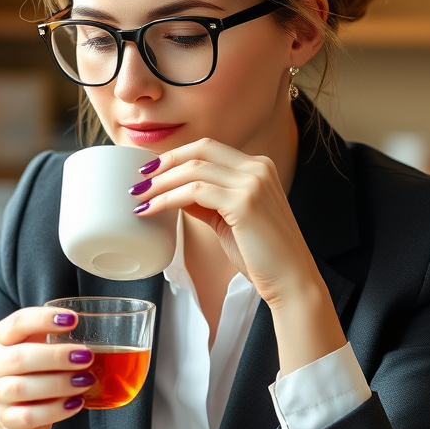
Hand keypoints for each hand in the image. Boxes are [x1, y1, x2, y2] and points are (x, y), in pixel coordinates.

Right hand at [0, 307, 93, 428]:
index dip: (43, 319)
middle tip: (87, 356)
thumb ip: (58, 337)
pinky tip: (76, 403)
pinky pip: (29, 415)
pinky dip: (56, 410)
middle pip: (19, 357)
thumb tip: (99, 334)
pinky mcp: (7, 419)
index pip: (18, 322)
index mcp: (2, 338)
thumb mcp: (39, 348)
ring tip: (86, 380)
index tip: (72, 319)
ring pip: (21, 388)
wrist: (11, 412)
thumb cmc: (33, 372)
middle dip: (56, 356)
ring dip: (58, 383)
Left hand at [133, 138, 346, 371]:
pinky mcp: (244, 202)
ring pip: (193, 170)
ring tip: (139, 198)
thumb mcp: (229, 218)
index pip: (208, 147)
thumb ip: (207, 201)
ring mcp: (253, 182)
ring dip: (160, 183)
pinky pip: (194, 193)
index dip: (176, 155)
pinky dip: (168, 199)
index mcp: (258, 166)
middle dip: (164, 162)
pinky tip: (152, 210)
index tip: (150, 170)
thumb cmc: (261, 255)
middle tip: (139, 180)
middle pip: (199, 150)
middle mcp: (258, 168)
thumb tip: (173, 191)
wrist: (290, 280)